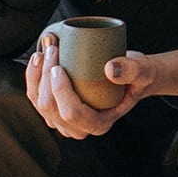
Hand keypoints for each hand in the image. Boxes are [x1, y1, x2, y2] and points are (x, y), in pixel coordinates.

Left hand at [25, 33, 144, 138]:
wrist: (132, 78)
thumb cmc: (137, 77)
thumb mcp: (144, 71)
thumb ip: (133, 70)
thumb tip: (110, 69)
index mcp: (99, 124)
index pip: (72, 113)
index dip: (60, 92)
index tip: (59, 67)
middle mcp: (79, 128)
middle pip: (51, 107)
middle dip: (45, 76)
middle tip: (53, 49)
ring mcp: (64, 122)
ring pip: (39, 102)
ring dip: (36, 75)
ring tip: (44, 50)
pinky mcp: (55, 111)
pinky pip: (36, 98)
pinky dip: (33, 77)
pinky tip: (38, 59)